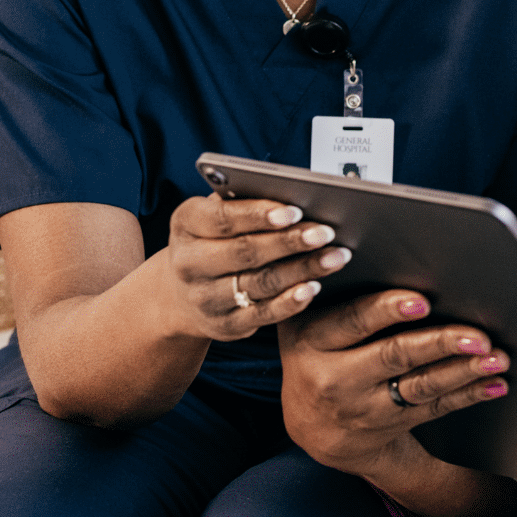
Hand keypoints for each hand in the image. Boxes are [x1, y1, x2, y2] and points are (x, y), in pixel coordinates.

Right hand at [159, 195, 350, 340]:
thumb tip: (295, 191)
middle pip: (245, 252)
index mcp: (186, 225)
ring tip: (336, 257)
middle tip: (326, 233)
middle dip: (290, 242)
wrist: (180, 294)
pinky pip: (262, 315)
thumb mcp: (215, 215)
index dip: (259, 215)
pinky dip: (290, 302)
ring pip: (260, 283)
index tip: (295, 211)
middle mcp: (189, 264)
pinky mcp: (224, 325)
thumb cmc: (213, 240)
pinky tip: (314, 287)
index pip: (222, 219)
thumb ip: (245, 201)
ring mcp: (205, 298)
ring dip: (302, 270)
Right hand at [277, 289, 510, 487]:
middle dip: (439, 344)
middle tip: (478, 336)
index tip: (422, 302)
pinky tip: (495, 383)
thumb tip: (400, 257)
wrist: (312, 428)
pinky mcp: (390, 425)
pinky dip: (468, 394)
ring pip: (421, 386)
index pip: (351, 321)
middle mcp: (334, 377)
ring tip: (497, 357)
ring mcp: (363, 407)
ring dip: (464, 370)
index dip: (386, 310)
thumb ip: (341, 298)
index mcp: (311, 340)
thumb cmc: (319, 354)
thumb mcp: (311, 327)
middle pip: (393, 355)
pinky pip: (434, 408)